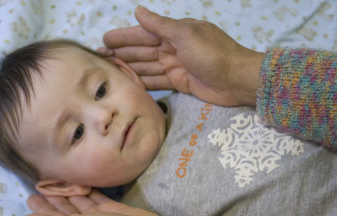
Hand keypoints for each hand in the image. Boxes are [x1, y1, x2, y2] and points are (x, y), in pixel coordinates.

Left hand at [12, 190, 173, 215]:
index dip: (40, 207)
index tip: (31, 193)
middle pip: (64, 209)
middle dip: (54, 196)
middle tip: (43, 180)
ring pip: (80, 202)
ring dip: (71, 191)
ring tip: (61, 176)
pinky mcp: (114, 209)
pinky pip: (98, 197)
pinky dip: (90, 190)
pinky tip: (85, 180)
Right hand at [100, 6, 263, 106]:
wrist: (236, 79)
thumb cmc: (212, 53)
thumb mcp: (185, 34)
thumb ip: (160, 25)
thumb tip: (138, 10)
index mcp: (174, 33)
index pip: (142, 34)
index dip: (123, 37)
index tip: (104, 40)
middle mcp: (172, 48)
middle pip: (141, 51)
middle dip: (121, 54)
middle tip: (100, 59)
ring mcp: (175, 66)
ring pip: (146, 66)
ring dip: (129, 68)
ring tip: (109, 73)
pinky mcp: (179, 83)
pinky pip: (156, 81)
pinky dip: (143, 82)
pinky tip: (128, 84)